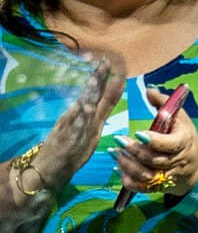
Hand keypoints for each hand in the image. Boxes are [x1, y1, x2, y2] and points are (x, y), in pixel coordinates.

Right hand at [30, 59, 124, 191]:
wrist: (47, 171)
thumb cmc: (70, 147)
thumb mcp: (92, 126)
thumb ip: (103, 108)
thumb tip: (115, 89)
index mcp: (87, 114)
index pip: (98, 93)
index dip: (105, 78)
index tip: (111, 61)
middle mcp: (78, 118)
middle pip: (89, 97)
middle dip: (97, 80)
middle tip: (104, 63)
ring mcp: (70, 129)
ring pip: (80, 110)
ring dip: (88, 96)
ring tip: (94, 81)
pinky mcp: (65, 142)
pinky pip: (73, 131)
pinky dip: (78, 121)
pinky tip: (84, 112)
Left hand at [113, 85, 197, 200]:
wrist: (195, 166)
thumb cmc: (185, 136)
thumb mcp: (181, 118)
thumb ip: (164, 104)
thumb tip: (148, 90)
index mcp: (183, 142)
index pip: (169, 144)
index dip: (154, 141)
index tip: (138, 134)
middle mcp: (176, 161)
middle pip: (153, 160)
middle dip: (134, 151)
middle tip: (118, 141)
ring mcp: (167, 176)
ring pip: (146, 176)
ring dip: (128, 166)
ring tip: (115, 154)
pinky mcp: (158, 187)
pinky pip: (142, 188)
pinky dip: (128, 180)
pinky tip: (118, 169)